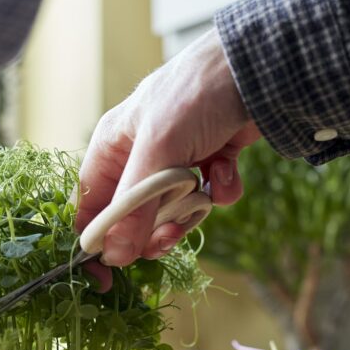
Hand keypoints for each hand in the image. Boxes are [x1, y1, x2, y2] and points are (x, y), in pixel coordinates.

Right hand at [76, 28, 260, 287]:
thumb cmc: (194, 95)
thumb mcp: (158, 150)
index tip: (104, 279)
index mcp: (113, 147)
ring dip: (191, 210)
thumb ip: (135, 204)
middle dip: (154, 230)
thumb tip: (115, 256)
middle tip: (170, 236)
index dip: (94, 242)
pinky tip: (229, 169)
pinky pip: (208, 197)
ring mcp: (177, 161)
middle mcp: (140, 156)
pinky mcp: (211, 162)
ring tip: (204, 193)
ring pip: (173, 212)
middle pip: (134, 218)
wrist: (259, 70)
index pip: (90, 205)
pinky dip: (221, 188)